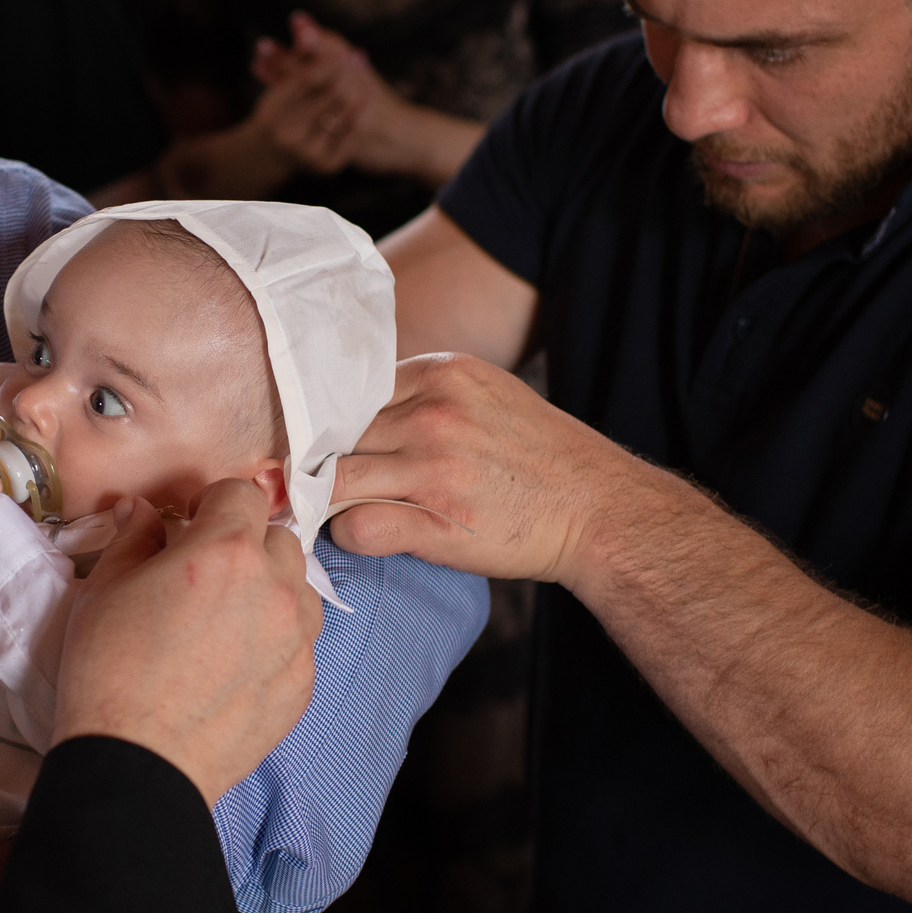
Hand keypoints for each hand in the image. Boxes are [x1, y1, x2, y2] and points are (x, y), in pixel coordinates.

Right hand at [54, 484, 323, 801]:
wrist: (138, 763)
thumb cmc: (111, 673)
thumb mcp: (105, 589)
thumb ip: (133, 538)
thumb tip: (141, 512)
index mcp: (225, 551)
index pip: (241, 494)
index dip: (213, 504)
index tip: (192, 524)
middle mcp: (274, 588)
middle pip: (278, 539)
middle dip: (245, 546)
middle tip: (205, 574)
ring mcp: (295, 639)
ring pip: (299, 589)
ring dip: (270, 590)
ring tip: (226, 620)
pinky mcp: (302, 684)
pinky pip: (299, 642)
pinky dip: (275, 640)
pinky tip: (233, 664)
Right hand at [249, 13, 380, 173]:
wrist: (274, 156)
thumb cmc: (280, 110)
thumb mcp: (279, 83)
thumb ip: (291, 53)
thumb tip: (300, 18)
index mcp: (270, 111)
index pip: (309, 75)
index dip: (329, 60)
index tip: (342, 50)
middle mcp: (286, 134)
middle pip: (331, 91)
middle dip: (346, 72)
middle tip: (356, 57)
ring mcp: (307, 153)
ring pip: (345, 110)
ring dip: (360, 86)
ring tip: (364, 71)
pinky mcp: (326, 166)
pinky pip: (352, 131)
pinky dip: (362, 110)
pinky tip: (367, 94)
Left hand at [328, 351, 637, 584]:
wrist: (597, 508)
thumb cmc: (537, 458)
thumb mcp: (485, 396)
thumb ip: (426, 394)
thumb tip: (358, 411)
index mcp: (440, 375)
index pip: (345, 391)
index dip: (330, 424)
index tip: (325, 447)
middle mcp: (432, 414)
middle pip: (333, 435)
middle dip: (320, 462)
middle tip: (314, 485)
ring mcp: (432, 466)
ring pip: (332, 479)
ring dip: (327, 501)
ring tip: (337, 512)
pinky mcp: (435, 519)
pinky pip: (354, 527)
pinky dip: (349, 537)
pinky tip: (368, 536)